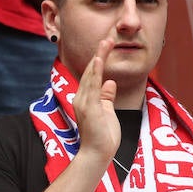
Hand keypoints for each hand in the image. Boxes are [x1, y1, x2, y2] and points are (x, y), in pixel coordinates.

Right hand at [74, 39, 120, 163]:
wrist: (97, 154)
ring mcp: (85, 102)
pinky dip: (96, 72)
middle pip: (91, 71)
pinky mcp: (90, 108)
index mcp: (86, 99)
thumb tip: (110, 82)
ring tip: (105, 42)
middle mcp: (82, 98)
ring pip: (92, 75)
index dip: (100, 59)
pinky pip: (93, 86)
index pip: (93, 75)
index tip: (107, 45)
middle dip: (99, 53)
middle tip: (107, 37)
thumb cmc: (103, 137)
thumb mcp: (107, 112)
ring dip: (98, 58)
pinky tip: (99, 60)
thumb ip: (107, 97)